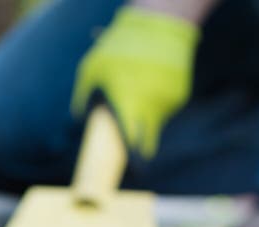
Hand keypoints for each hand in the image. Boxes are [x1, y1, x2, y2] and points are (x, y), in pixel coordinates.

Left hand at [71, 6, 199, 158]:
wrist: (160, 25)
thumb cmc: (118, 49)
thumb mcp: (91, 70)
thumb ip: (82, 97)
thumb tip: (78, 117)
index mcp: (127, 104)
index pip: (131, 141)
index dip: (133, 158)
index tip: (134, 170)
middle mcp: (150, 107)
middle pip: (147, 138)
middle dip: (139, 146)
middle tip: (132, 145)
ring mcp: (168, 101)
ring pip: (155, 120)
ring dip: (145, 115)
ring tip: (137, 91)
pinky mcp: (180, 94)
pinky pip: (164, 106)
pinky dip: (156, 101)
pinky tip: (151, 83)